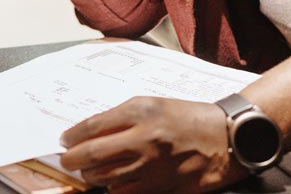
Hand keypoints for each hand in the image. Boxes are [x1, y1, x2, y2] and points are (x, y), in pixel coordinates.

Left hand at [57, 97, 246, 193]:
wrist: (225, 138)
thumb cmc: (186, 118)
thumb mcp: (152, 105)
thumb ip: (120, 117)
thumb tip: (88, 131)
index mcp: (140, 112)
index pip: (92, 126)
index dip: (72, 136)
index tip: (65, 140)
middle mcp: (144, 139)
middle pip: (92, 155)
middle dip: (72, 159)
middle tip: (68, 159)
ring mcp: (153, 166)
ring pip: (105, 178)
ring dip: (91, 176)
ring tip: (90, 170)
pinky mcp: (161, 187)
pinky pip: (124, 192)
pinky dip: (113, 188)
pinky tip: (113, 181)